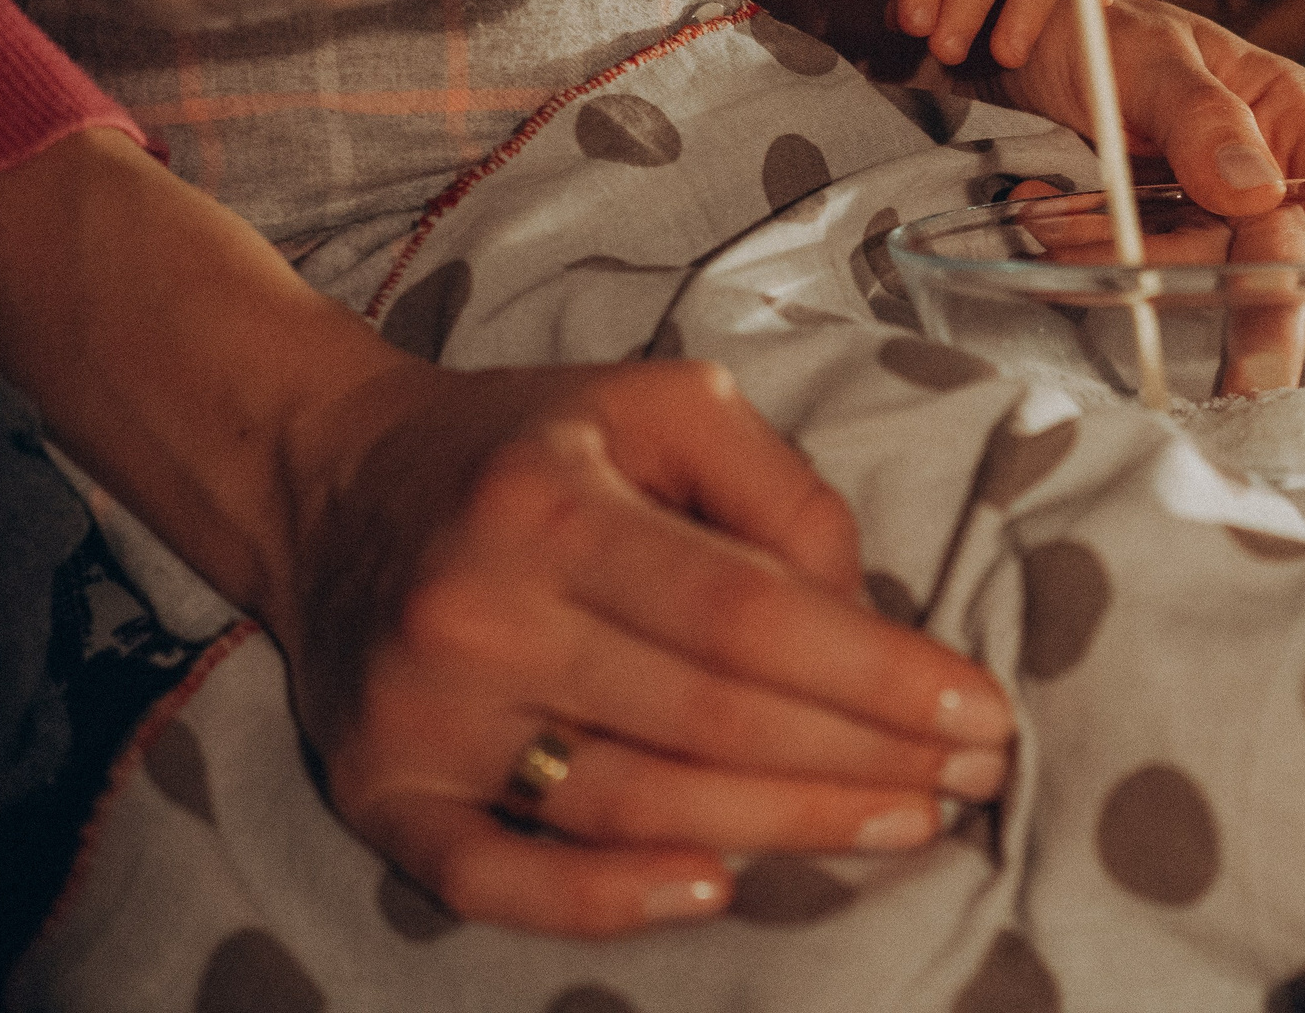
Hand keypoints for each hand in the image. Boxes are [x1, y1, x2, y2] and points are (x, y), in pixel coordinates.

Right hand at [0, 130, 1011, 943]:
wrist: (326, 480)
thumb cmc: (528, 444)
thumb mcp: (659, 404)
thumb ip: (775, 487)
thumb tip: (858, 606)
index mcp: (551, 505)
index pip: (744, 611)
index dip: (873, 674)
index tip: (978, 711)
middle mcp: (479, 614)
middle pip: (706, 718)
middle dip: (861, 760)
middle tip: (970, 782)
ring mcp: (423, 717)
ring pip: (631, 803)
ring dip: (783, 830)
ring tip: (901, 825)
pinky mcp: (380, 794)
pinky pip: (494, 879)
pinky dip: (603, 900)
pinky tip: (716, 888)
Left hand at [987, 0, 1304, 361]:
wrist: (1008, 38)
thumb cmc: (1098, 26)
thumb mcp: (1147, 58)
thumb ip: (1199, 119)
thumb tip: (1258, 191)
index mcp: (1283, 114)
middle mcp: (1257, 172)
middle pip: (1279, 264)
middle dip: (1259, 324)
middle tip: (1248, 386)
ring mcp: (1201, 212)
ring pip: (1194, 278)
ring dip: (1125, 266)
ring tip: (1050, 217)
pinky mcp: (1144, 239)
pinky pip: (1127, 275)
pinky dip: (1078, 255)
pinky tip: (1039, 208)